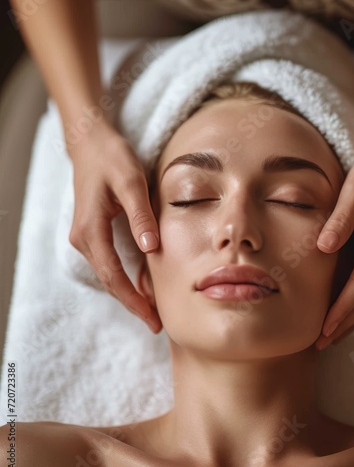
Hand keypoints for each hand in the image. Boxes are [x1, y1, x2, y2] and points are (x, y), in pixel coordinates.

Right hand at [67, 122, 162, 332]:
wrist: (91, 143)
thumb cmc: (112, 158)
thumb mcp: (132, 182)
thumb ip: (141, 216)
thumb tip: (151, 249)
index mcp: (91, 229)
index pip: (113, 275)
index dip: (133, 299)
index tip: (152, 317)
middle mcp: (84, 238)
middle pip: (109, 281)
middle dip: (132, 303)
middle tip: (156, 324)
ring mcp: (86, 236)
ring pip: (108, 274)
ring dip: (129, 293)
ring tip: (152, 311)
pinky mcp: (93, 232)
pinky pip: (109, 262)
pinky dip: (124, 278)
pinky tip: (140, 286)